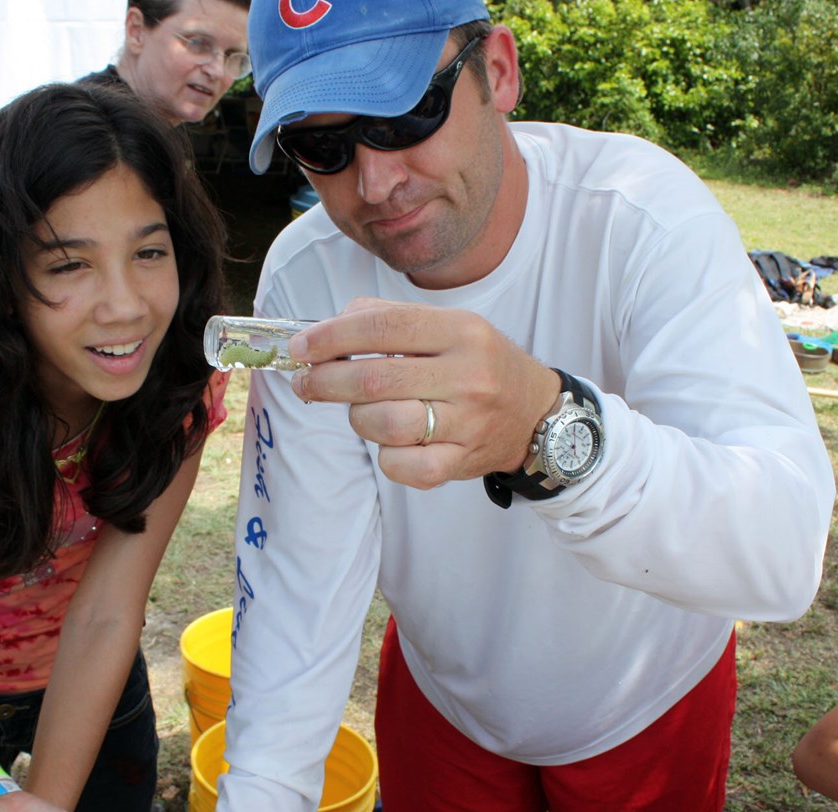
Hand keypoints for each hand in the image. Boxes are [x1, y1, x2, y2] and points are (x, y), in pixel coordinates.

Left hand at [288, 297, 560, 488]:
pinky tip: (391, 445)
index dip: (332, 337)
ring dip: (357, 418)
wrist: (535, 413)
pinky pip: (404, 467)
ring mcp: (467, 422)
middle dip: (325, 381)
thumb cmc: (478, 364)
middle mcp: (468, 375)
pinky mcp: (462, 462)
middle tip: (305, 382)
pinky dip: (386, 457)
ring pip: (385, 424)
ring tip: (360, 412)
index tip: (301, 347)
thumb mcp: (448, 326)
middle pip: (375, 379)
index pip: (384, 327)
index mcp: (461, 331)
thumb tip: (328, 328)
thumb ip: (389, 319)